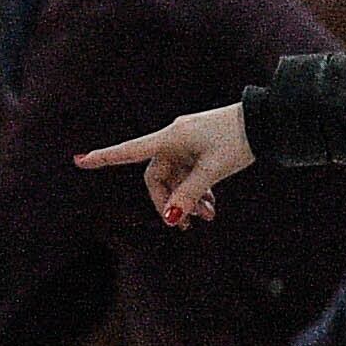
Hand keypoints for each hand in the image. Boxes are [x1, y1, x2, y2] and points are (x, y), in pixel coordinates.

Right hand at [75, 102, 252, 227]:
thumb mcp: (213, 170)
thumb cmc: (238, 139)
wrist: (266, 120)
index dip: (103, 158)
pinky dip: (197, 191)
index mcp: (170, 138)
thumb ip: (189, 195)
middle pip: (156, 177)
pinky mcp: (200, 147)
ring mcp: (187, 144)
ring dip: (188, 200)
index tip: (79, 160)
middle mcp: (173, 139)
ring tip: (209, 217)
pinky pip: (189, 174)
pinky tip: (211, 206)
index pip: (129, 151)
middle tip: (185, 224)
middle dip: (169, 201)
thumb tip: (169, 218)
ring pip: (176, 179)